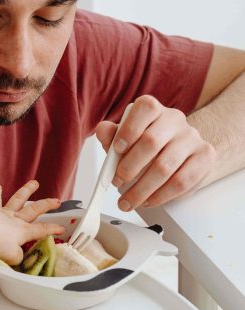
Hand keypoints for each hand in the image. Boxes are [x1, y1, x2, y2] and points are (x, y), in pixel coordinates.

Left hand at [0, 180, 63, 264]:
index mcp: (24, 231)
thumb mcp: (12, 257)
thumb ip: (18, 256)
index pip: (42, 230)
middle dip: (47, 205)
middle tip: (56, 201)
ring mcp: (5, 213)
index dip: (53, 229)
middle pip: (35, 210)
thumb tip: (18, 256)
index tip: (61, 228)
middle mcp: (16, 219)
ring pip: (18, 199)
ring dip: (27, 190)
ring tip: (34, 183)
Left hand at [95, 95, 216, 209]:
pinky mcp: (205, 156)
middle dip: (130, 167)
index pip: (145, 109)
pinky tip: (149, 200)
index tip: (116, 149)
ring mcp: (192, 137)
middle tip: (117, 182)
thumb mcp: (123, 139)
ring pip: (165, 166)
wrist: (178, 152)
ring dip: (142, 188)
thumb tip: (103, 131)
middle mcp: (175, 119)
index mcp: (153, 109)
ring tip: (129, 200)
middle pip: (152, 141)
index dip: (129, 129)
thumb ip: (111, 135)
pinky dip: (161, 195)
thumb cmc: (144, 145)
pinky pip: (182, 180)